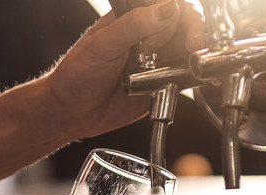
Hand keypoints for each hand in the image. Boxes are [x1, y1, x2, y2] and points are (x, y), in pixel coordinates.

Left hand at [42, 0, 204, 139]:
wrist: (72, 112)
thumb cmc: (77, 75)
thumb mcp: (102, 45)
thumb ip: (133, 26)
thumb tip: (165, 10)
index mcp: (132, 18)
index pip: (168, 4)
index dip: (180, 14)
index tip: (179, 29)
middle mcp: (148, 36)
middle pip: (186, 22)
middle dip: (193, 31)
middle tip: (189, 47)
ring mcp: (157, 59)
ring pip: (190, 48)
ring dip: (192, 55)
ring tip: (177, 66)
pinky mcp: (162, 83)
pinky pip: (185, 77)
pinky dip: (190, 76)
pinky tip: (182, 78)